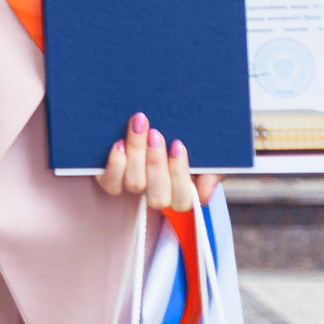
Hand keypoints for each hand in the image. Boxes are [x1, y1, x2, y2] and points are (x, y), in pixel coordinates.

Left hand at [97, 114, 218, 209]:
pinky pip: (111, 184)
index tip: (178, 144)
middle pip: (157, 196)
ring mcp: (134, 187)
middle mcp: (156, 194)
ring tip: (139, 126)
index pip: (182, 200)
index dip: (179, 174)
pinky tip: (119, 143)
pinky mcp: (111, 179)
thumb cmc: (182, 140)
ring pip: (135, 185)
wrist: (149, 122)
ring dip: (137, 154)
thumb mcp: (204, 154)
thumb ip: (211, 173)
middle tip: (156, 133)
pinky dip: (116, 164)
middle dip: (157, 163)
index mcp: (180, 193)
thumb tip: (204, 194)